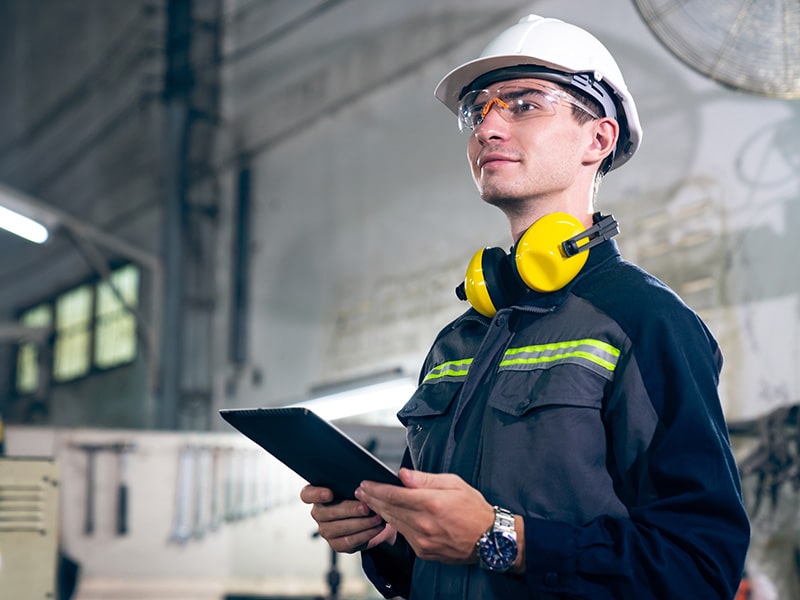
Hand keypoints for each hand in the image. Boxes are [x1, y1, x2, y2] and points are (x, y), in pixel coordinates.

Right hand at [300, 484, 395, 552]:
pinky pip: (348, 541)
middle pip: (326, 513)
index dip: (316, 494)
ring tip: (376, 517)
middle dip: (349, 510)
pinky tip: (376, 528)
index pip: (307, 494)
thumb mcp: (356, 486)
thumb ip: (353, 482)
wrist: (372, 517)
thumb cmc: (361, 497)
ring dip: (360, 523)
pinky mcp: (337, 544)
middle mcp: (319, 513)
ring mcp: (326, 530)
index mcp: (318, 495)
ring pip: (339, 528)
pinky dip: (365, 534)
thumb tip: (361, 481)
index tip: (329, 493)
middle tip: (365, 507)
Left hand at [355, 468, 494, 563]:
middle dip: (372, 499)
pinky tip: (388, 516)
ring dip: (379, 511)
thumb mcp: (453, 483)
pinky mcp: (423, 551)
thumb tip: (403, 474)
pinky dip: (393, 525)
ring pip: (393, 523)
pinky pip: (403, 535)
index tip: (365, 484)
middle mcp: (424, 523)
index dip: (376, 489)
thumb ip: (425, 479)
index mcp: (432, 503)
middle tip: (360, 491)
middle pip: (389, 509)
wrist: (489, 539)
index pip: (394, 494)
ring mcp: (423, 540)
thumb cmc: (474, 508)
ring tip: (370, 501)